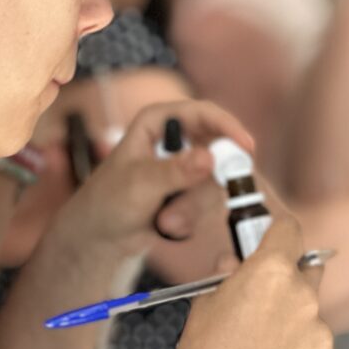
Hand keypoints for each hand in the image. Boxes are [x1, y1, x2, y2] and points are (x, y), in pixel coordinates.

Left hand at [52, 100, 250, 259]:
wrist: (101, 235)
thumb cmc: (108, 200)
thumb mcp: (139, 184)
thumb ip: (174, 171)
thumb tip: (209, 158)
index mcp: (158, 121)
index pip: (202, 113)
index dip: (227, 126)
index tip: (247, 147)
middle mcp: (177, 139)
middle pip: (218, 150)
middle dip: (204, 185)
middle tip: (184, 206)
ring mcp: (187, 166)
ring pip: (215, 183)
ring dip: (191, 208)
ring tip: (163, 221)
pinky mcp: (192, 192)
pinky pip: (209, 204)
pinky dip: (190, 219)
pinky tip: (165, 226)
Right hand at [156, 216, 336, 348]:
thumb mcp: (205, 300)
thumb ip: (228, 273)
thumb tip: (234, 264)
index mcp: (270, 271)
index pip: (290, 230)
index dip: (280, 231)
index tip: (277, 236)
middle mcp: (302, 296)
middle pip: (307, 271)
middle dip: (288, 280)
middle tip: (263, 300)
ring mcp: (319, 333)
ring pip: (311, 314)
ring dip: (294, 320)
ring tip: (263, 344)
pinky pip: (317, 348)